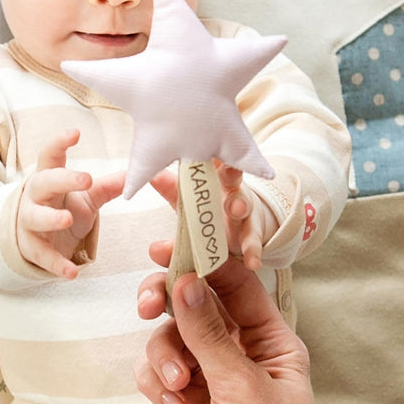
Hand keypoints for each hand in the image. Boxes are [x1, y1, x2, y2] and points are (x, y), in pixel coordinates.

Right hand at [16, 129, 124, 278]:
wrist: (32, 238)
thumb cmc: (61, 208)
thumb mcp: (85, 197)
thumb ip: (106, 187)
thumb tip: (133, 174)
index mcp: (49, 177)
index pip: (51, 156)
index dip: (60, 143)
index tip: (75, 133)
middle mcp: (35, 196)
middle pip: (44, 182)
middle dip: (63, 179)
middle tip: (85, 179)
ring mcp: (29, 222)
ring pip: (35, 217)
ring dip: (51, 218)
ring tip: (67, 219)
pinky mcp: (31, 247)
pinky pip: (42, 255)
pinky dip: (56, 264)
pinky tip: (71, 273)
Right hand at [135, 247, 328, 403]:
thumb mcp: (244, 389)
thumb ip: (209, 334)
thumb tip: (184, 281)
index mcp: (270, 340)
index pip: (236, 283)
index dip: (204, 258)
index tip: (168, 243)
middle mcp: (237, 352)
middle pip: (194, 303)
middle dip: (170, 301)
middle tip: (150, 303)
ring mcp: (207, 378)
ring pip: (170, 337)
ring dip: (165, 353)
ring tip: (175, 384)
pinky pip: (154, 371)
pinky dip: (155, 380)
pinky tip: (170, 402)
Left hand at [150, 162, 277, 271]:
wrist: (239, 223)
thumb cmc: (208, 205)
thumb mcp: (188, 196)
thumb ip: (170, 188)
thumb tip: (149, 175)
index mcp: (215, 177)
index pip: (213, 159)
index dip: (212, 150)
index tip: (208, 142)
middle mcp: (232, 189)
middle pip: (233, 177)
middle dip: (231, 172)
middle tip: (228, 168)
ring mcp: (245, 212)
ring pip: (246, 206)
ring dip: (240, 205)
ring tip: (235, 209)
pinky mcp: (251, 234)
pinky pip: (254, 242)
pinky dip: (253, 251)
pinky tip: (252, 262)